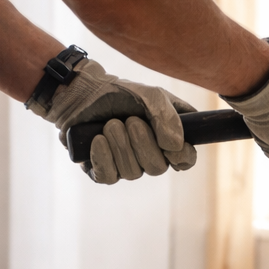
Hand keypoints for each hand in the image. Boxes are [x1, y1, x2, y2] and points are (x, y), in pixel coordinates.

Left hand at [34, 57, 197, 183]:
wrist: (82, 91)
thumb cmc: (120, 92)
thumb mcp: (152, 96)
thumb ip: (168, 117)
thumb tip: (175, 146)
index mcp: (169, 138)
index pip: (185, 160)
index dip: (181, 157)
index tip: (170, 145)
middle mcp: (150, 155)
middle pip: (157, 168)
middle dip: (142, 143)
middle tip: (130, 120)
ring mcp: (126, 165)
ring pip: (132, 172)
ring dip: (120, 144)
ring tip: (110, 124)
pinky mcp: (103, 171)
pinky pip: (108, 177)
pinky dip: (103, 156)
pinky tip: (97, 139)